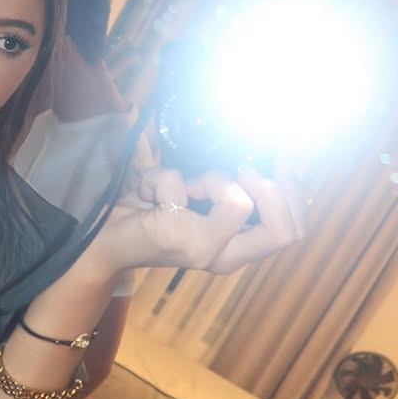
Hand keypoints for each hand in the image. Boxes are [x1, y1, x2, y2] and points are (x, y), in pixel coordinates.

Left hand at [80, 164, 304, 280]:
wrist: (102, 242)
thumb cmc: (154, 213)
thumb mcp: (201, 197)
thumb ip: (233, 183)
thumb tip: (272, 142)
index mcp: (237, 248)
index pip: (293, 232)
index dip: (295, 190)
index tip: (281, 156)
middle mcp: (225, 256)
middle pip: (285, 231)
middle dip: (274, 187)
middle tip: (242, 167)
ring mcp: (200, 248)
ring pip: (241, 202)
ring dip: (212, 177)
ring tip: (186, 184)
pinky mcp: (173, 233)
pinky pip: (180, 183)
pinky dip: (160, 176)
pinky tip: (148, 191)